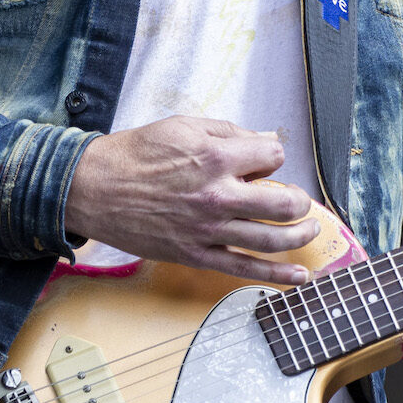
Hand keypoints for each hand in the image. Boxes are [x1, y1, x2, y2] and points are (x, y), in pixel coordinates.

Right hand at [64, 116, 321, 283]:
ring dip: (300, 235)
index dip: (273, 156)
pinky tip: (299, 277)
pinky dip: (277, 276)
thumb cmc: (135, 154)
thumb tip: (263, 141)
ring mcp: (208, 229)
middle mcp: (218, 195)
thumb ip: (228, 132)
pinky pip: (245, 269)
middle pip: (285, 203)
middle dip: (300, 201)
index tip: (264, 161)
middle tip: (298, 200)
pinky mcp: (196, 255)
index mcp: (216, 157)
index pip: (274, 156)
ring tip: (309, 230)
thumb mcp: (183, 125)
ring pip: (273, 239)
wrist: (93, 188)